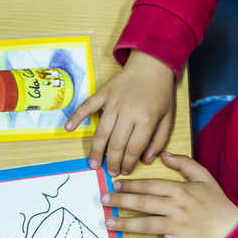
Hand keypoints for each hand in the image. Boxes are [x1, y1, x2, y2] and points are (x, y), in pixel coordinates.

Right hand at [63, 50, 175, 175]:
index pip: (134, 148)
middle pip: (116, 143)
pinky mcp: (103, 93)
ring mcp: (114, 102)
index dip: (128, 163)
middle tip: (110, 172)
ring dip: (96, 150)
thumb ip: (159, 140)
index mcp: (147, 119)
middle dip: (112, 161)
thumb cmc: (161, 93)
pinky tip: (68, 128)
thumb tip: (146, 160)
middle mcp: (128, 112)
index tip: (125, 171)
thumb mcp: (168, 118)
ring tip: (93, 163)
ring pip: (101, 131)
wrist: (152, 65)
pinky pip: (87, 106)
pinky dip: (76, 116)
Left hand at [102, 152, 237, 237]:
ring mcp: (178, 228)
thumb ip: (184, 163)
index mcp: (180, 191)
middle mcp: (177, 208)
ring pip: (147, 225)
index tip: (115, 184)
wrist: (232, 228)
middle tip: (103, 200)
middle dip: (121, 201)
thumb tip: (164, 154)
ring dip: (126, 224)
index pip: (150, 186)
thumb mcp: (204, 177)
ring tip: (109, 223)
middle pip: (143, 203)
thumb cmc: (216, 202)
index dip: (131, 185)